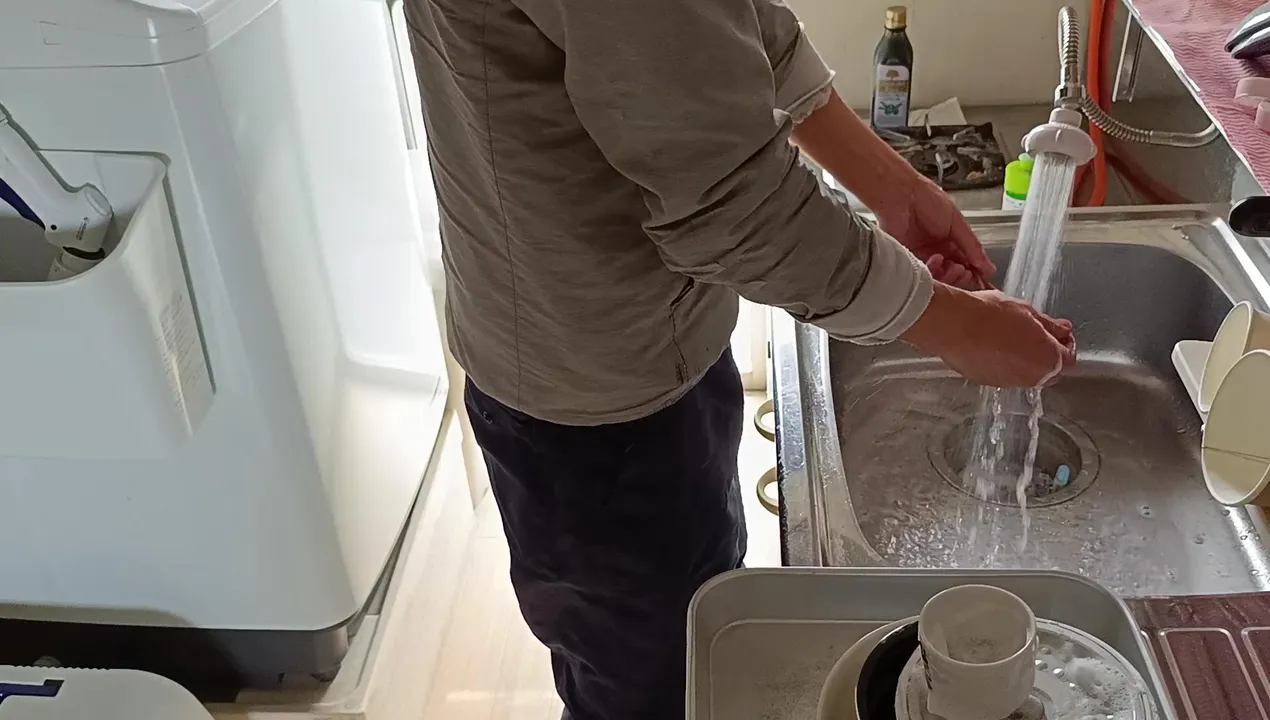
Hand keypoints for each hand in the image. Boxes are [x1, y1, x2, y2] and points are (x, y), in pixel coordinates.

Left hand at [875, 175, 995, 288]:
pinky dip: (932, 271)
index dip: (974, 270)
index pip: (965, 261)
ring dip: (948, 274)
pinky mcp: (908, 259)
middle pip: (951, 271)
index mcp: (950, 239)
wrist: (901, 195)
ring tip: (954, 266)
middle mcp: (936, 249)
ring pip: (938, 275)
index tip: (982, 276)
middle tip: (966, 272)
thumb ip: (972, 245)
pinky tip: (937, 261)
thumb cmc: (928, 200)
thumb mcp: (957, 222)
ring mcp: (922, 255)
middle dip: (961, 275)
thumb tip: (987, 266)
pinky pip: (922, 272)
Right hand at [902, 284, 1075, 386]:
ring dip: (1026, 360)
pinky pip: (1005, 375)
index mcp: (1048, 359)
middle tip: (1037, 335)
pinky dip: (1005, 364)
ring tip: (1011, 337)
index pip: (1069, 359)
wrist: (953, 325)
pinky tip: (994, 345)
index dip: (1066, 344)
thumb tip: (1062, 330)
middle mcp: (1031, 377)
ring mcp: (1009, 382)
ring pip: (1026, 374)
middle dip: (1049, 355)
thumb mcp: (1027, 311)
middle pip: (1051, 372)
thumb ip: (1049, 325)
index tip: (1058, 333)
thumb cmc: (990, 314)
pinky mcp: (988, 382)